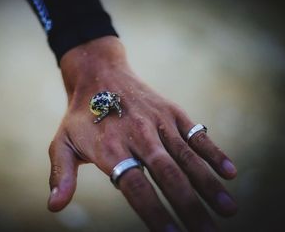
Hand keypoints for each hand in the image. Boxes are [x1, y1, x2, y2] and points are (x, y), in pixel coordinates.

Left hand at [47, 36, 237, 231]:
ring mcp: (158, 122)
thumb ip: (61, 174)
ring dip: (208, 184)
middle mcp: (137, 135)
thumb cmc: (81, 117)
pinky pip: (195, 134)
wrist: (99, 74)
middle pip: (167, 175)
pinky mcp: (172, 112)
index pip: (135, 186)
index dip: (153, 212)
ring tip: (228, 210)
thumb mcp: (62, 143)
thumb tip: (54, 207)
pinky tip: (229, 172)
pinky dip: (213, 152)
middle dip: (189, 206)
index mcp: (110, 148)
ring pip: (186, 156)